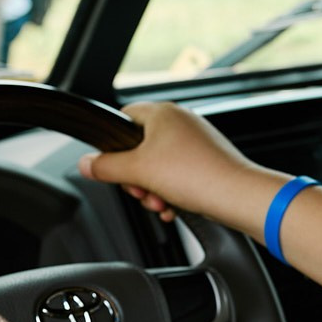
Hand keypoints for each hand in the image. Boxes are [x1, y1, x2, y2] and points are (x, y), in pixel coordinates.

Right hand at [76, 101, 270, 225]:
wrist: (238, 196)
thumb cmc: (195, 175)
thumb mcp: (137, 171)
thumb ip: (105, 166)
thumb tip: (84, 163)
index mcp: (162, 113)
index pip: (123, 118)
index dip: (112, 144)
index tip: (112, 166)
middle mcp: (181, 122)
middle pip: (140, 147)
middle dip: (136, 177)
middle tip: (141, 191)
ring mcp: (196, 141)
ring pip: (159, 165)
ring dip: (153, 189)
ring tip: (160, 204)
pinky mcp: (208, 161)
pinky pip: (179, 175)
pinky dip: (172, 193)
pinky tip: (173, 209)